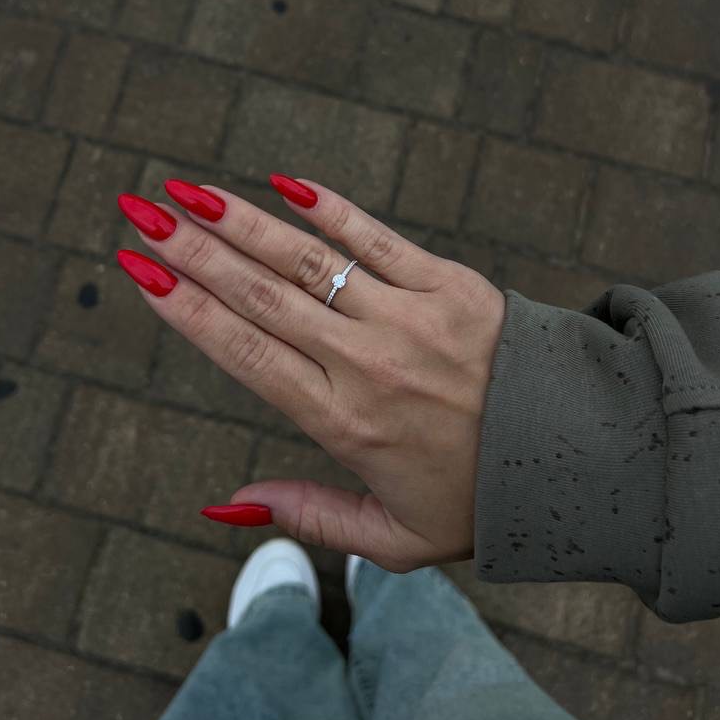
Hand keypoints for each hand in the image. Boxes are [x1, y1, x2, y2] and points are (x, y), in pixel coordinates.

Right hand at [117, 177, 506, 572]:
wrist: (582, 454)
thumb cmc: (481, 499)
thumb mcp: (396, 537)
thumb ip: (309, 516)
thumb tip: (220, 504)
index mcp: (343, 422)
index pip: (244, 352)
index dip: (186, 308)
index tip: (138, 270)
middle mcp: (366, 362)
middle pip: (260, 295)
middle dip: (191, 250)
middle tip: (138, 210)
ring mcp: (407, 316)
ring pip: (307, 259)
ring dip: (241, 221)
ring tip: (187, 190)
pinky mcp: (448, 284)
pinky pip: (377, 237)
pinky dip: (330, 209)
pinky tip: (283, 182)